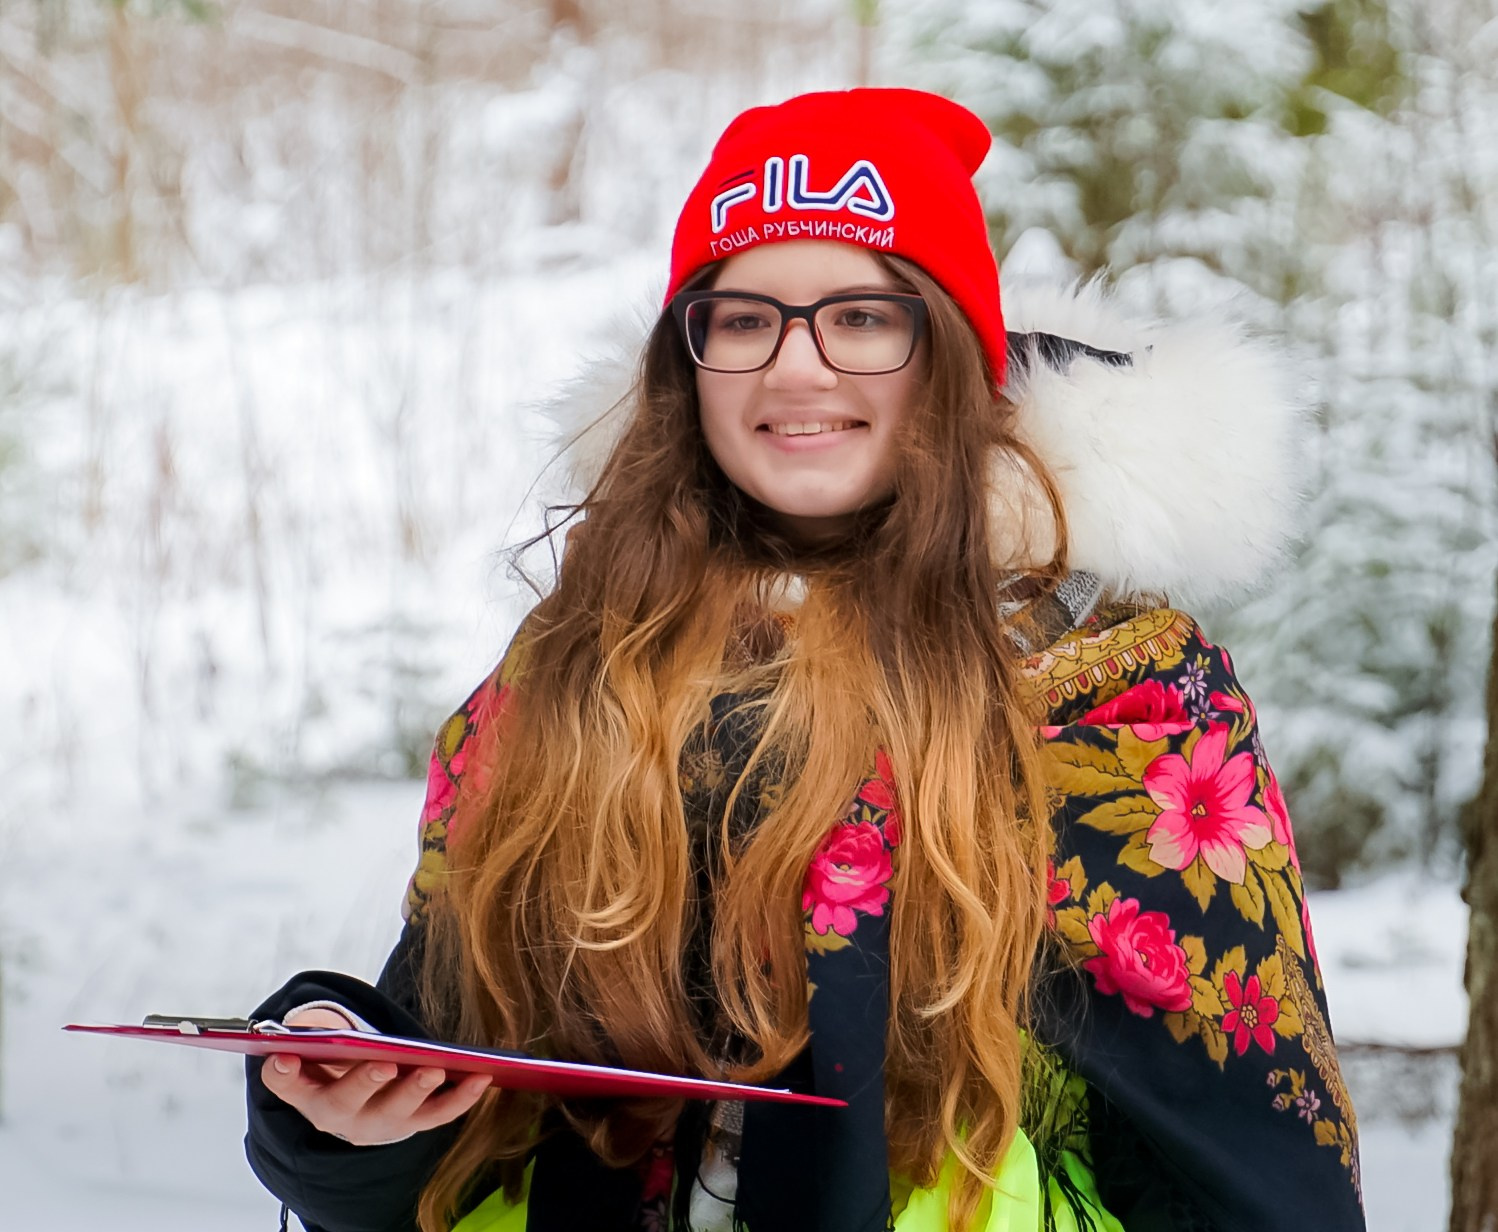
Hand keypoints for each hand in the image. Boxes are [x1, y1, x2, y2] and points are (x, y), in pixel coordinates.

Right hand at [260, 1007, 490, 1145]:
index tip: (284, 1060)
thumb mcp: (308, 1064)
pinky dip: (461, 1098)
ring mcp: (384, 1124)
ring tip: (434, 1069)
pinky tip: (480, 1076)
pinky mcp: (415, 1123)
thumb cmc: (332, 1075)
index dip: (286, 1076)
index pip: (292, 1088)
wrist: (357, 1112)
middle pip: (352, 1103)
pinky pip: (440, 1114)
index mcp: (312, 1098)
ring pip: (401, 1112)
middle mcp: (347, 1118)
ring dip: (418, 1091)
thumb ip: (296, 1054)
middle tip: (383, 1064)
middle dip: (367, 1082)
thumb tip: (283, 1053)